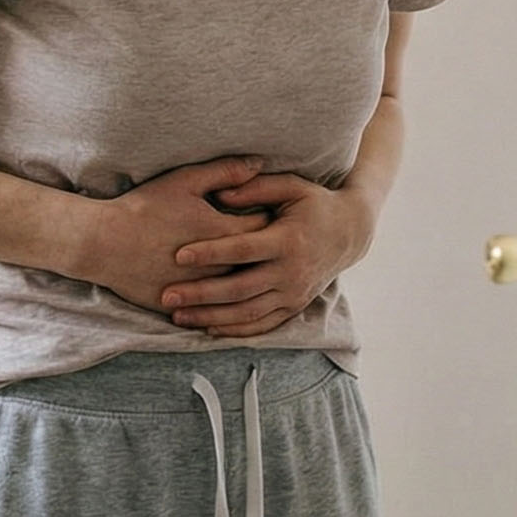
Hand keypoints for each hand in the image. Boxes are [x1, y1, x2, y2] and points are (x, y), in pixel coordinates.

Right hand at [69, 156, 273, 313]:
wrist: (102, 243)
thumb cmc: (143, 208)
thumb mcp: (185, 181)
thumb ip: (225, 172)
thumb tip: (260, 164)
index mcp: (224, 235)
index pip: (265, 229)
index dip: (267, 219)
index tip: (264, 213)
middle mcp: (218, 268)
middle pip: (256, 262)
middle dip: (261, 252)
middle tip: (262, 243)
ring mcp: (200, 292)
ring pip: (236, 290)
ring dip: (242, 278)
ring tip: (242, 264)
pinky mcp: (182, 308)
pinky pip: (210, 310)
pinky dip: (218, 301)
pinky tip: (220, 291)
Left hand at [159, 173, 374, 337]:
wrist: (350, 232)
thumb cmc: (315, 203)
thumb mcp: (290, 186)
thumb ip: (255, 188)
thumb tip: (219, 193)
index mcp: (288, 240)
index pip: (242, 250)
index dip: (210, 253)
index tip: (178, 255)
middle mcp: (292, 271)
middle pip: (239, 288)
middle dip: (200, 294)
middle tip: (167, 296)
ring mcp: (294, 293)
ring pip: (247, 313)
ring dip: (211, 318)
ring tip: (178, 317)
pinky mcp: (294, 306)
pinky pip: (262, 325)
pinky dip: (234, 330)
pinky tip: (208, 328)